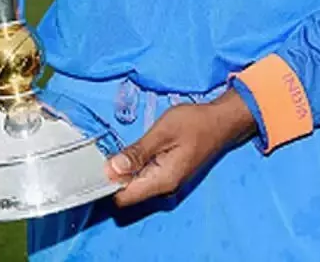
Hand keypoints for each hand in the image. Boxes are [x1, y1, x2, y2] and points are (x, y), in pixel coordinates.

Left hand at [106, 89, 257, 206]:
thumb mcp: (162, 132)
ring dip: (125, 170)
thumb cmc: (194, 123)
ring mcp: (166, 182)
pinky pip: (144, 176)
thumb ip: (137, 152)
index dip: (108, 184)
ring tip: (120, 148)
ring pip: (135, 184)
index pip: (124, 198)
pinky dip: (135, 166)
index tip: (99, 164)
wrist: (220, 121)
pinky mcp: (168, 174)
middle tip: (107, 151)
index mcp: (162, 181)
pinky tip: (134, 150)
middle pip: (128, 193)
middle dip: (114, 176)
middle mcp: (163, 188)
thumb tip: (111, 169)